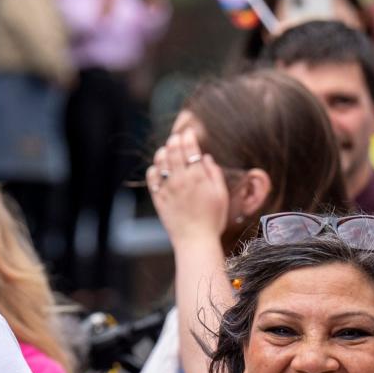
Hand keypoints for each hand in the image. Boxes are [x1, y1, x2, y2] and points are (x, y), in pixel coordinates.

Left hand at [146, 129, 230, 245]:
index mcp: (198, 177)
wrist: (195, 239)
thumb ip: (214, 174)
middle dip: (175, 141)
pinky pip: (152, 178)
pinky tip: (158, 168)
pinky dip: (154, 169)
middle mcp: (181, 180)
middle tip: (176, 137)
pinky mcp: (158, 198)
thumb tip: (206, 158)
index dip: (188, 138)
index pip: (190, 150)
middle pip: (174, 152)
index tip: (188, 132)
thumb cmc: (213, 219)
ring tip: (166, 149)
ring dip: (163, 152)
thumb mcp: (221, 195)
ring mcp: (167, 189)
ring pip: (160, 162)